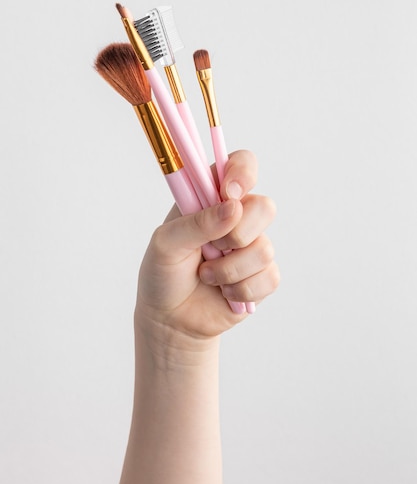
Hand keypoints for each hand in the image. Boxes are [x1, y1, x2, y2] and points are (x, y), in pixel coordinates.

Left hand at [135, 150, 279, 341]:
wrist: (171, 319)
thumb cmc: (163, 273)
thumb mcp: (166, 243)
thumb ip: (197, 223)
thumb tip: (233, 207)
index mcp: (211, 195)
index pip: (241, 164)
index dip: (242, 172)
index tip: (229, 193)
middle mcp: (236, 216)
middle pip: (264, 207)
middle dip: (236, 234)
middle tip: (212, 248)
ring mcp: (252, 245)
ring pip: (264, 249)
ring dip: (229, 270)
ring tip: (207, 275)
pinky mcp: (262, 275)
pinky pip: (269, 278)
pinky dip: (241, 290)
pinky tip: (223, 292)